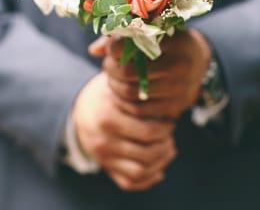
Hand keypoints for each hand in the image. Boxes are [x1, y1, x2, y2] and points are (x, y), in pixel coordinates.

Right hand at [73, 72, 176, 190]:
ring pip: (141, 171)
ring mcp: (104, 158)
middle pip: (148, 153)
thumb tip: (169, 103)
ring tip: (168, 147)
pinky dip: (149, 178)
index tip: (170, 118)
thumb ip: (139, 92)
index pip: (148, 131)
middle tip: (170, 133)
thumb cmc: (106, 93)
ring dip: (161, 161)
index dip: (166, 127)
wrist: (79, 109)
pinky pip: (130, 183)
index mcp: (108, 118)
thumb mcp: (118, 86)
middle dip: (166, 144)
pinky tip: (159, 165)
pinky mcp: (106, 168)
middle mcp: (104, 141)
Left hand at [90, 30, 210, 119]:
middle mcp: (179, 64)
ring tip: (113, 78)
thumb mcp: (152, 30)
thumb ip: (122, 36)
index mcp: (174, 40)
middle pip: (128, 71)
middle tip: (108, 65)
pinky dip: (124, 102)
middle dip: (111, 69)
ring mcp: (179, 88)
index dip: (115, 47)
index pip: (134, 44)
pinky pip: (138, 110)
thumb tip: (93, 51)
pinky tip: (122, 93)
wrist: (199, 61)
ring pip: (130, 92)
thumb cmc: (167, 41)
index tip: (112, 48)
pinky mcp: (176, 107)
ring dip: (114, 86)